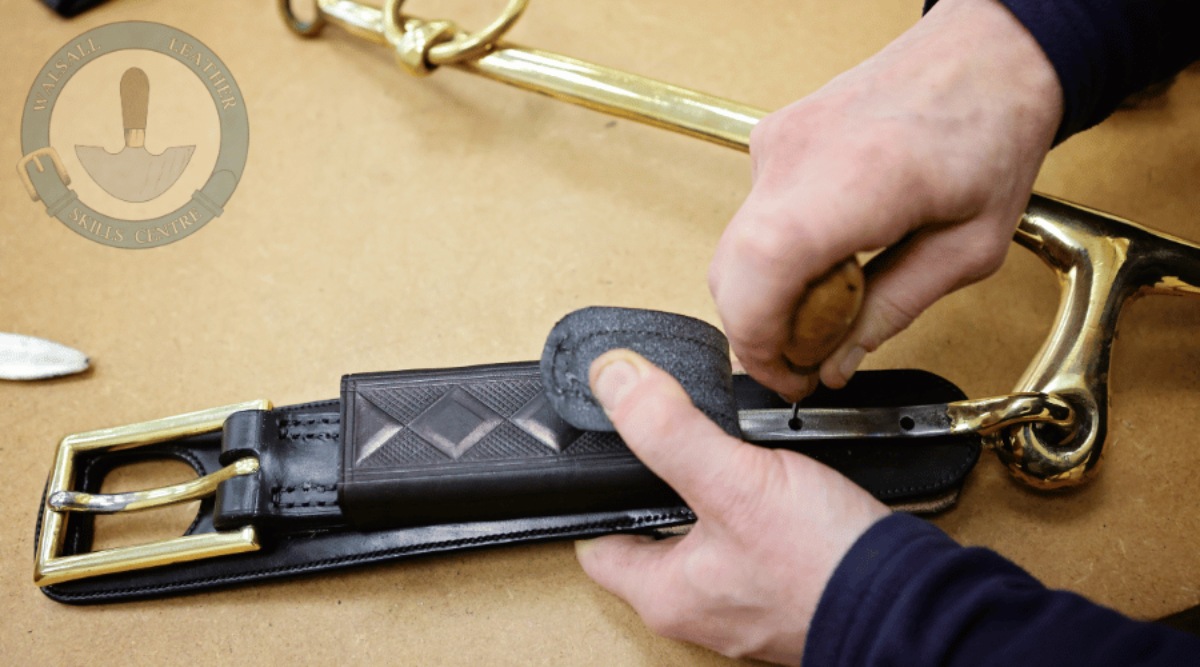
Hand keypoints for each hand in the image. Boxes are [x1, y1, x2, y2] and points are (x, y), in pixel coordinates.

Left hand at [576, 350, 888, 663]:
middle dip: (660, 487)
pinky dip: (758, 510)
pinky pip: (753, 544)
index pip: (597, 543)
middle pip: (652, 535)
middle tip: (673, 442)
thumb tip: (613, 381)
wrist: (916, 601)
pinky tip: (778, 482)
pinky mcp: (785, 591)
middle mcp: (699, 607)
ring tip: (730, 456)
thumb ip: (668, 430)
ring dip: (715, 495)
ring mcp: (744, 603)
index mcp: (665, 594)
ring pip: (705, 537)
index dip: (597, 494)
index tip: (604, 453)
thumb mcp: (735, 481)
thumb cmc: (825, 563)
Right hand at [709, 0, 1062, 399]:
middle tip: (809, 357)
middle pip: (730, 273)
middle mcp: (797, 157)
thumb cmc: (989, 133)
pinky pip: (750, 222)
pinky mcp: (768, 142)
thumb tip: (834, 365)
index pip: (759, 273)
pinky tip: (825, 261)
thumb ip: (893, 311)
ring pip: (734, 252)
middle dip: (760, 333)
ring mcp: (773, 145)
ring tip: (828, 306)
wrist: (982, 55)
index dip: (758, 341)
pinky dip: (774, 260)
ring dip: (768, 297)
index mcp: (859, 181)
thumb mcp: (968, 248)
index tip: (789, 376)